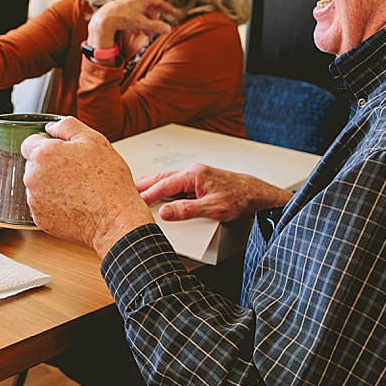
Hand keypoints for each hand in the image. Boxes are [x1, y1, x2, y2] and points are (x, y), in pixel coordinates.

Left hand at [21, 116, 154, 257]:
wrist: (114, 218)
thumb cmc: (108, 181)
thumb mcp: (94, 140)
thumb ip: (67, 126)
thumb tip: (51, 127)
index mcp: (43, 155)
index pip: (29, 142)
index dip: (47, 145)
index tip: (61, 152)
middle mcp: (33, 177)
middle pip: (34, 165)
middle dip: (50, 166)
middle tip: (75, 172)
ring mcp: (34, 200)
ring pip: (38, 186)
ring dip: (51, 185)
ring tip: (77, 189)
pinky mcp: (40, 219)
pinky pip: (43, 206)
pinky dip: (54, 204)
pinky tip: (74, 203)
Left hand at [86, 0, 176, 50]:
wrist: (105, 18)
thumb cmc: (124, 18)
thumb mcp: (142, 23)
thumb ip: (156, 26)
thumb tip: (168, 29)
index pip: (158, 1)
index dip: (165, 7)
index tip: (170, 12)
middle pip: (148, 8)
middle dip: (153, 20)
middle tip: (156, 30)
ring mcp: (127, 1)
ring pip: (140, 12)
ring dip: (144, 23)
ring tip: (146, 33)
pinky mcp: (120, 6)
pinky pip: (132, 14)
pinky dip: (136, 22)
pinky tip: (134, 31)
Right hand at [133, 165, 291, 222]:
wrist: (259, 195)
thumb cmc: (241, 198)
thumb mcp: (213, 209)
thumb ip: (187, 211)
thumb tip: (165, 213)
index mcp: (194, 175)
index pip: (164, 185)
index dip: (147, 194)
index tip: (134, 201)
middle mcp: (194, 172)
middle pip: (162, 178)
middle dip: (143, 184)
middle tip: (126, 189)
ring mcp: (197, 176)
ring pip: (169, 180)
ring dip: (153, 185)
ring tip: (138, 190)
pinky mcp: (201, 181)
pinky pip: (177, 183)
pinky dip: (164, 187)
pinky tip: (161, 192)